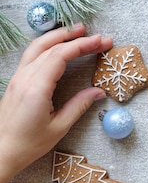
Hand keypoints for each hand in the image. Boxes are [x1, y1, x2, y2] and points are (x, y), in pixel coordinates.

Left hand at [0, 24, 112, 182]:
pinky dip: (48, 45)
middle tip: (98, 37)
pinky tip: (58, 45)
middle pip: (51, 48)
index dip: (82, 45)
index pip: (60, 55)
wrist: (0, 152)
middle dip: (76, 39)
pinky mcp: (16, 81)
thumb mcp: (59, 127)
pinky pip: (32, 55)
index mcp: (36, 87)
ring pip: (38, 47)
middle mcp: (24, 78)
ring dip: (59, 36)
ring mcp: (18, 77)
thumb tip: (99, 91)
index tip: (101, 42)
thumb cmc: (28, 144)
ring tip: (78, 31)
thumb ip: (79, 105)